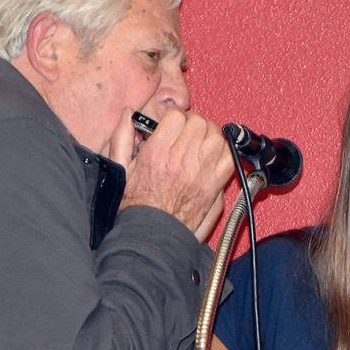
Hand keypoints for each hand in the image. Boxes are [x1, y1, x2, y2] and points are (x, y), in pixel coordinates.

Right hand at [109, 107, 231, 240]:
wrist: (151, 234)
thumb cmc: (135, 205)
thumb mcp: (120, 168)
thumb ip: (122, 137)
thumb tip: (128, 114)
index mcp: (157, 152)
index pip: (177, 116)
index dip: (175, 117)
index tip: (172, 125)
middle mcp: (181, 159)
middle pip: (200, 122)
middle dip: (193, 123)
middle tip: (186, 133)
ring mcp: (201, 172)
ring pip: (217, 136)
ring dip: (210, 136)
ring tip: (200, 143)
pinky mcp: (214, 186)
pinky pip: (229, 158)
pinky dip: (225, 152)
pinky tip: (213, 156)